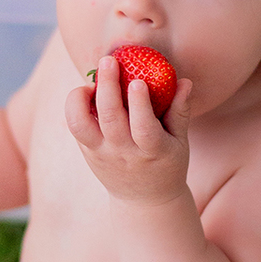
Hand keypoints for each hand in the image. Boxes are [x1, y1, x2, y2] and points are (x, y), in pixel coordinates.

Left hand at [64, 54, 191, 205]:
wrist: (144, 200)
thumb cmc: (167, 163)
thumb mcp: (180, 142)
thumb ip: (180, 112)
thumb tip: (185, 81)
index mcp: (152, 151)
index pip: (143, 128)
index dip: (139, 104)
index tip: (138, 81)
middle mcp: (123, 153)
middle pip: (110, 119)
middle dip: (107, 87)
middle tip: (108, 61)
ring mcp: (101, 154)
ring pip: (81, 125)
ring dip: (80, 98)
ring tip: (90, 83)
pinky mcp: (87, 152)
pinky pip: (76, 126)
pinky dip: (76, 106)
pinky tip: (88, 93)